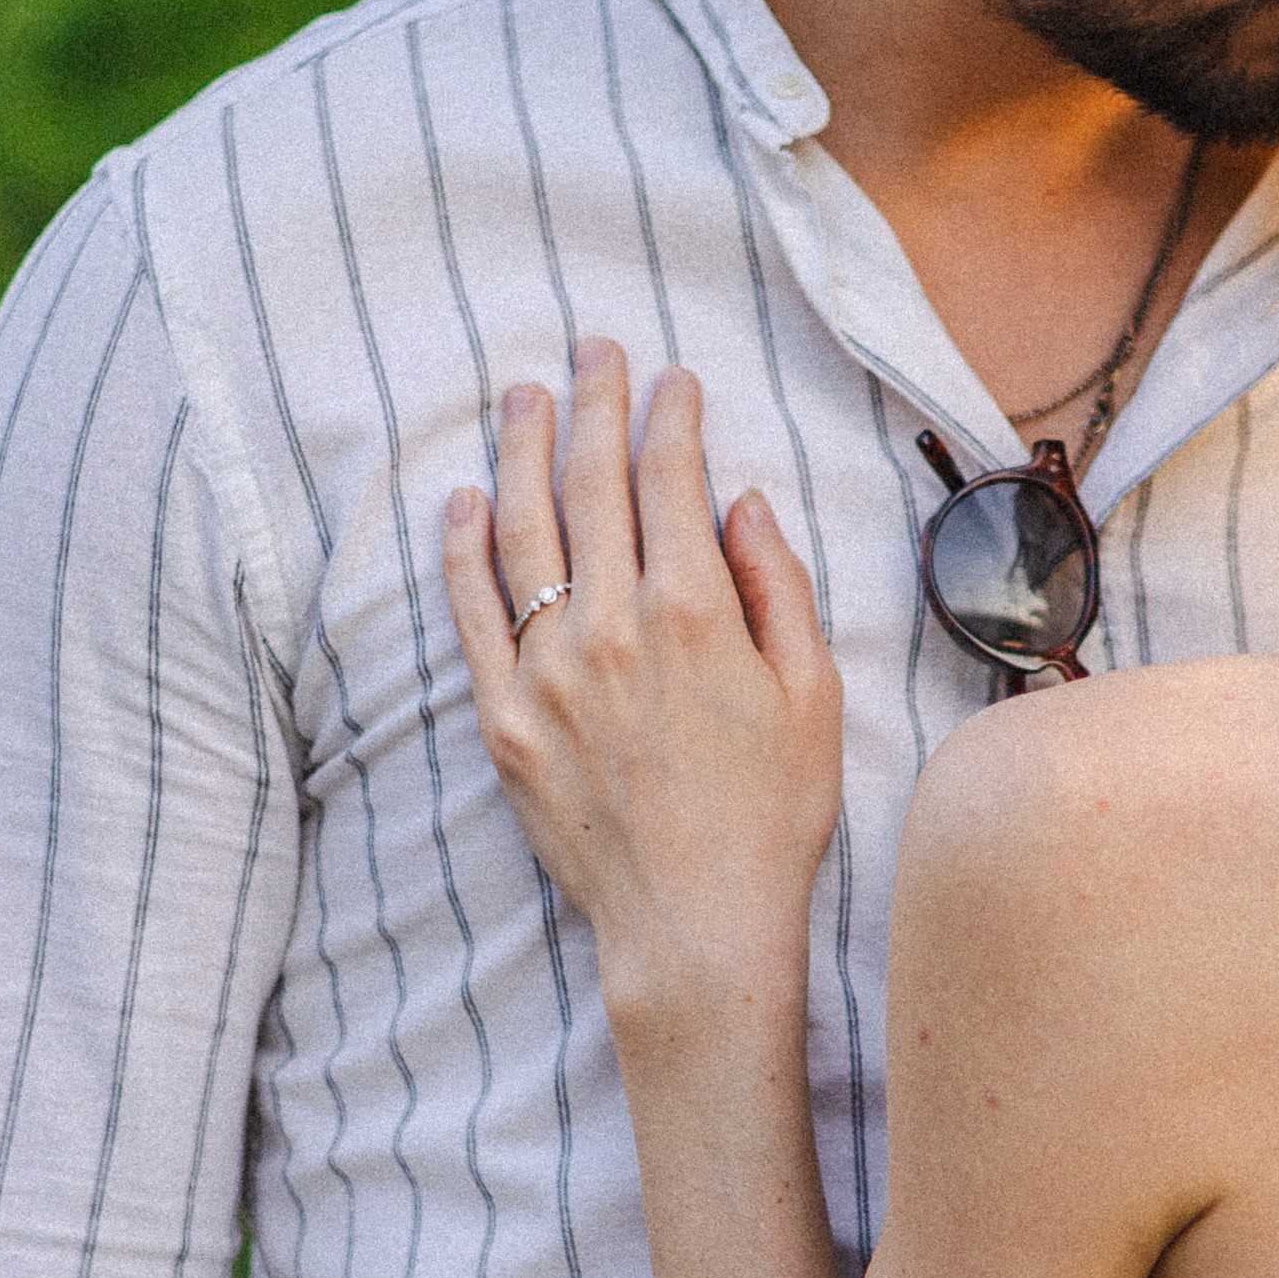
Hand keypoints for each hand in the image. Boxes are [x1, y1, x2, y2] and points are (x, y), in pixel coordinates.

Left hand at [444, 344, 843, 1035]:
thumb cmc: (773, 817)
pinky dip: (465, 546)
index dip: (671, 415)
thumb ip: (778, 586)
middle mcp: (612, 626)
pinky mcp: (503, 719)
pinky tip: (467, 497)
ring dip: (526, 451)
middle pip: (593, 484)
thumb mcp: (814, 694)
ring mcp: (546, 671)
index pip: (671, 479)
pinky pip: (471, 611)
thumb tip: (738, 501)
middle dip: (597, 404)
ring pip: (524, 530)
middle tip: (594, 351)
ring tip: (527, 397)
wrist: (696, 926)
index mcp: (696, 613)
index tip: (673, 378)